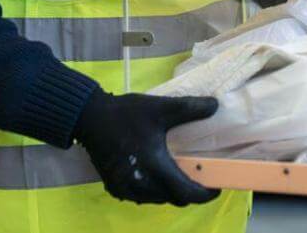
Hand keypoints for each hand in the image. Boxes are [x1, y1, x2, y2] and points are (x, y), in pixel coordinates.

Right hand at [74, 88, 219, 205]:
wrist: (89, 118)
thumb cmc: (126, 114)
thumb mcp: (161, 107)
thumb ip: (190, 108)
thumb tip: (215, 106)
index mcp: (154, 167)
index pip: (185, 192)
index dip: (203, 194)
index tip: (216, 188)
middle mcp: (140, 184)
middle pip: (173, 198)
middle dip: (189, 192)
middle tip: (199, 176)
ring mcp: (125, 189)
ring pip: (157, 200)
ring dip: (171, 192)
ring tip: (179, 174)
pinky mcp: (114, 187)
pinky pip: (141, 197)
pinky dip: (154, 191)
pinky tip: (156, 175)